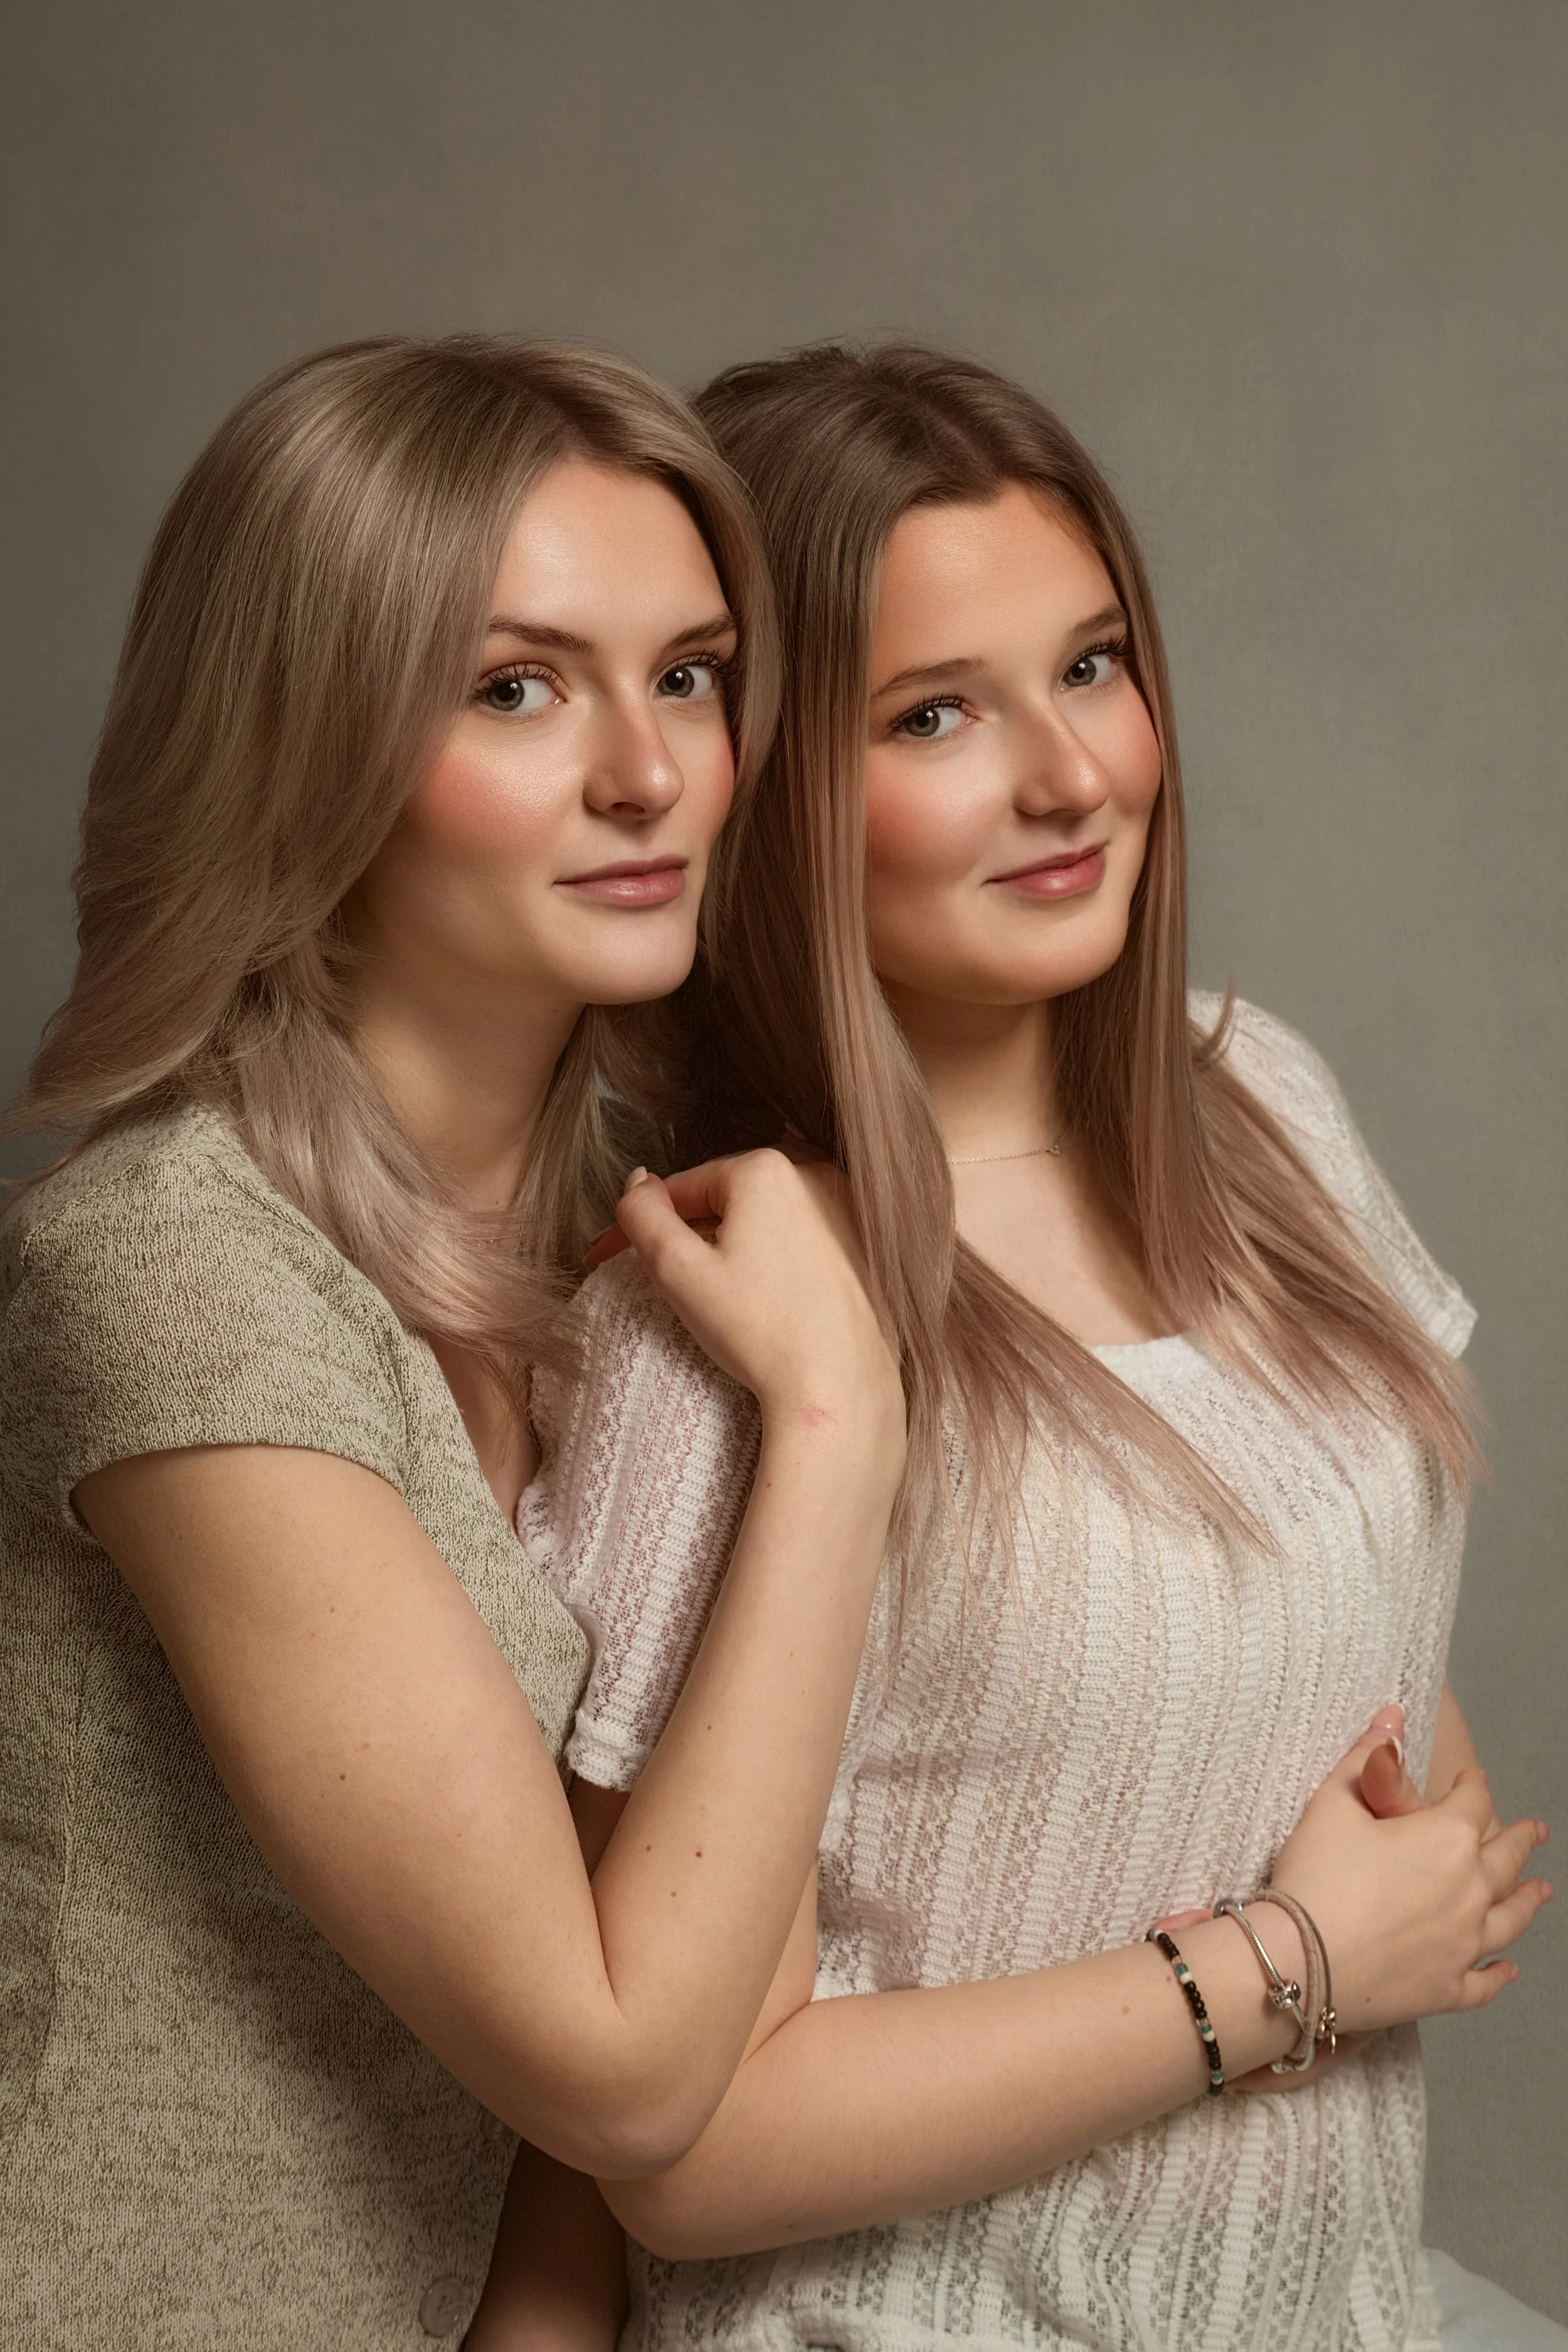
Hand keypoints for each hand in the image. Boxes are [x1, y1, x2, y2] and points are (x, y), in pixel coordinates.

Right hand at [588, 1153, 904, 1441]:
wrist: (840, 1387)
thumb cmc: (762, 1332)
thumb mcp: (678, 1270)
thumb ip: (643, 1215)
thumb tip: (638, 1182)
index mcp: (765, 1168)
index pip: (681, 1188)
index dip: (640, 1225)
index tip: (608, 1257)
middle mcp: (814, 1174)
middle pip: (723, 1200)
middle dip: (686, 1236)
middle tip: (658, 1282)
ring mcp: (846, 1208)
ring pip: (761, 1219)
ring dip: (728, 1246)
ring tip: (710, 1296)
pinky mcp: (865, 1244)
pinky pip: (799, 1238)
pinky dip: (770, 1258)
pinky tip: (761, 1299)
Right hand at [1270, 1721, 1550, 2033]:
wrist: (1299, 1960)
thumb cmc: (1316, 1875)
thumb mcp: (1333, 1803)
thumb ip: (1368, 1757)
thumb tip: (1393, 1717)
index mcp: (1447, 1839)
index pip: (1472, 1801)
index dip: (1473, 1786)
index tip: (1472, 1779)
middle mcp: (1470, 1891)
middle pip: (1505, 1859)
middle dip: (1520, 1840)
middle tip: (1536, 1831)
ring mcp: (1464, 1945)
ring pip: (1510, 1919)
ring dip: (1527, 1901)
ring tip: (1541, 1890)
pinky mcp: (1448, 1989)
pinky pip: (1486, 1981)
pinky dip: (1501, 1974)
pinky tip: (1509, 1968)